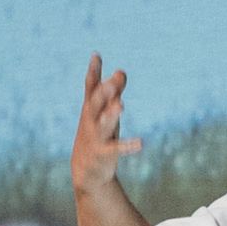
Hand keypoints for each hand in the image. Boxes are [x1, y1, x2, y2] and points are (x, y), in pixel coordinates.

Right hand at [70, 55, 144, 199]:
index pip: (90, 87)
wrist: (85, 169)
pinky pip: (116, 148)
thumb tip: (121, 72)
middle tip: (114, 80)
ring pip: (103, 124)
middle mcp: (90, 120)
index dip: (93, 71)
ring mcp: (96, 136)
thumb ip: (113, 92)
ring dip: (111, 115)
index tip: (96, 55)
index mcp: (90, 107)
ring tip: (121, 106)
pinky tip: (141, 143)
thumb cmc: (97, 134)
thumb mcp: (103, 112)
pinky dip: (128, 145)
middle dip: (104, 92)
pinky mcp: (104, 153)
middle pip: (95, 103)